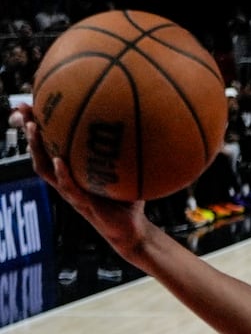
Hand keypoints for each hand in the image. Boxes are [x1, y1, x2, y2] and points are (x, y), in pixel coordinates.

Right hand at [20, 106, 148, 253]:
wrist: (132, 230)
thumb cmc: (127, 200)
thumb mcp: (126, 171)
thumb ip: (128, 152)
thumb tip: (144, 122)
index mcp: (72, 170)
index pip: (50, 144)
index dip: (38, 125)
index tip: (31, 103)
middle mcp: (66, 179)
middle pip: (39, 151)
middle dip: (30, 130)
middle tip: (23, 109)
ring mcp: (71, 192)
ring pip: (45, 168)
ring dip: (38, 148)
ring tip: (34, 127)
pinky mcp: (83, 204)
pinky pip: (69, 187)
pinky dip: (63, 174)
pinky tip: (59, 160)